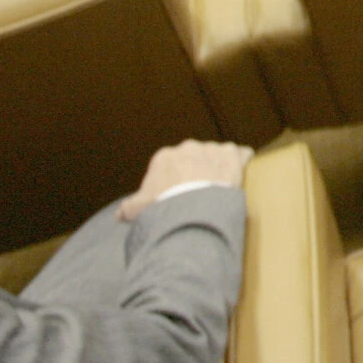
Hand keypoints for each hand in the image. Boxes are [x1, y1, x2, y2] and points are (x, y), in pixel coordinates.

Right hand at [117, 140, 250, 218]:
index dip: (172, 182)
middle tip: (198, 193)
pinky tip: (244, 172)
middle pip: (193, 159)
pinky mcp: (233, 156)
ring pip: (217, 155)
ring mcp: (212, 150)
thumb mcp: (137, 209)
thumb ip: (127, 208)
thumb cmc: (162, 207)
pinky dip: (242, 161)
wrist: (190, 207)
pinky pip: (241, 154)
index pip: (169, 166)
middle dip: (195, 172)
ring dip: (218, 167)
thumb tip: (118, 214)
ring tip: (219, 186)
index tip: (176, 195)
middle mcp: (188, 148)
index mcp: (164, 157)